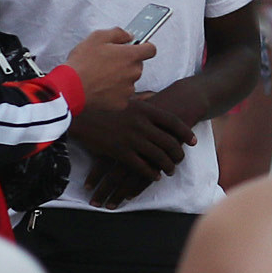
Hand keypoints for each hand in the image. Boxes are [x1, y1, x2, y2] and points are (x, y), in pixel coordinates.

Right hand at [64, 27, 158, 109]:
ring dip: (120, 78)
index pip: (150, 50)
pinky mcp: (121, 103)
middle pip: (137, 65)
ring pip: (129, 80)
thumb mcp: (97, 37)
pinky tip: (100, 88)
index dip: (144, 47)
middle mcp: (134, 73)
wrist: (70, 88)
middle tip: (107, 62)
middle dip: (126, 63)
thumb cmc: (82, 62)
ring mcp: (129, 89)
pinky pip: (121, 95)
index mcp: (131, 56)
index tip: (136, 47)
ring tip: (100, 76)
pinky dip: (113, 92)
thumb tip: (129, 36)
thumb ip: (118, 33)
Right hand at [72, 97, 189, 200]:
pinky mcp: (119, 151)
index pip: (173, 122)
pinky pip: (141, 166)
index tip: (193, 141)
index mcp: (146, 110)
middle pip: (169, 141)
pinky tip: (154, 176)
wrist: (78, 114)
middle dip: (178, 153)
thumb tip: (155, 96)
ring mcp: (131, 138)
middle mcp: (142, 124)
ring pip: (158, 156)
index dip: (186, 133)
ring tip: (170, 170)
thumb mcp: (125, 98)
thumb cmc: (101, 104)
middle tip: (181, 159)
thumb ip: (142, 99)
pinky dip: (150, 173)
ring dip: (167, 165)